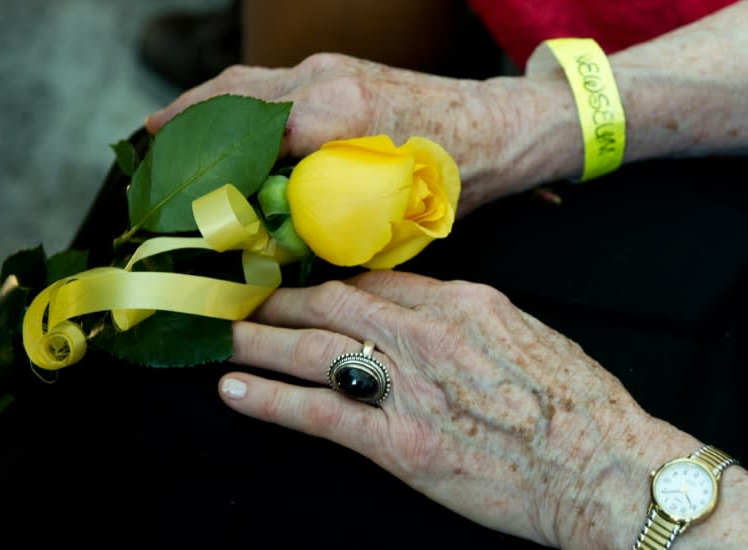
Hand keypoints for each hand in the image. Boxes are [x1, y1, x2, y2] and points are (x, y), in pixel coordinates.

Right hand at [144, 53, 582, 215]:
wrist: (505, 126)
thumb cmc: (458, 175)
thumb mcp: (394, 220)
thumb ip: (329, 233)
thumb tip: (276, 254)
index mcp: (334, 117)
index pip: (243, 142)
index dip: (202, 176)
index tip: (175, 205)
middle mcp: (322, 80)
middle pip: (227, 98)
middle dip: (180, 127)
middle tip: (147, 161)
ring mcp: (328, 68)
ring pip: (244, 83)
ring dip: (203, 110)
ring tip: (167, 140)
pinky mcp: (337, 69)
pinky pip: (269, 83)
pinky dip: (236, 104)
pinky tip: (224, 127)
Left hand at [218, 270, 692, 546]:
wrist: (604, 467)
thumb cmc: (577, 406)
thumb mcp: (527, 335)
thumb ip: (470, 320)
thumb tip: (430, 313)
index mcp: (463, 302)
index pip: (377, 280)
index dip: (331, 282)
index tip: (305, 285)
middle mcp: (428, 334)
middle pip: (334, 303)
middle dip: (284, 300)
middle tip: (249, 299)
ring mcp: (410, 386)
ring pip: (314, 348)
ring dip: (262, 340)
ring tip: (227, 335)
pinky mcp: (400, 443)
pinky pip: (319, 413)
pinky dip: (271, 399)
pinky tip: (237, 389)